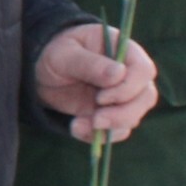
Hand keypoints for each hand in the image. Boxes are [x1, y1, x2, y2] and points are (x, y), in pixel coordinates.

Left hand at [35, 23, 158, 141]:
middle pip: (145, 97)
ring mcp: (124, 95)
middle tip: (95, 120)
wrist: (40, 74)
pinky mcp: (113, 113)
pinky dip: (99, 135)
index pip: (144, 71)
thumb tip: (119, 74)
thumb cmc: (54, 54)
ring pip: (134, 117)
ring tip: (77, 125)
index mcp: (123, 50)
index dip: (128, 88)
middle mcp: (130, 73)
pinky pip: (118, 130)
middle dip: (123, 114)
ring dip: (110, 127)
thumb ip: (89, 63)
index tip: (101, 98)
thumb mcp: (64, 55)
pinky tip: (76, 128)